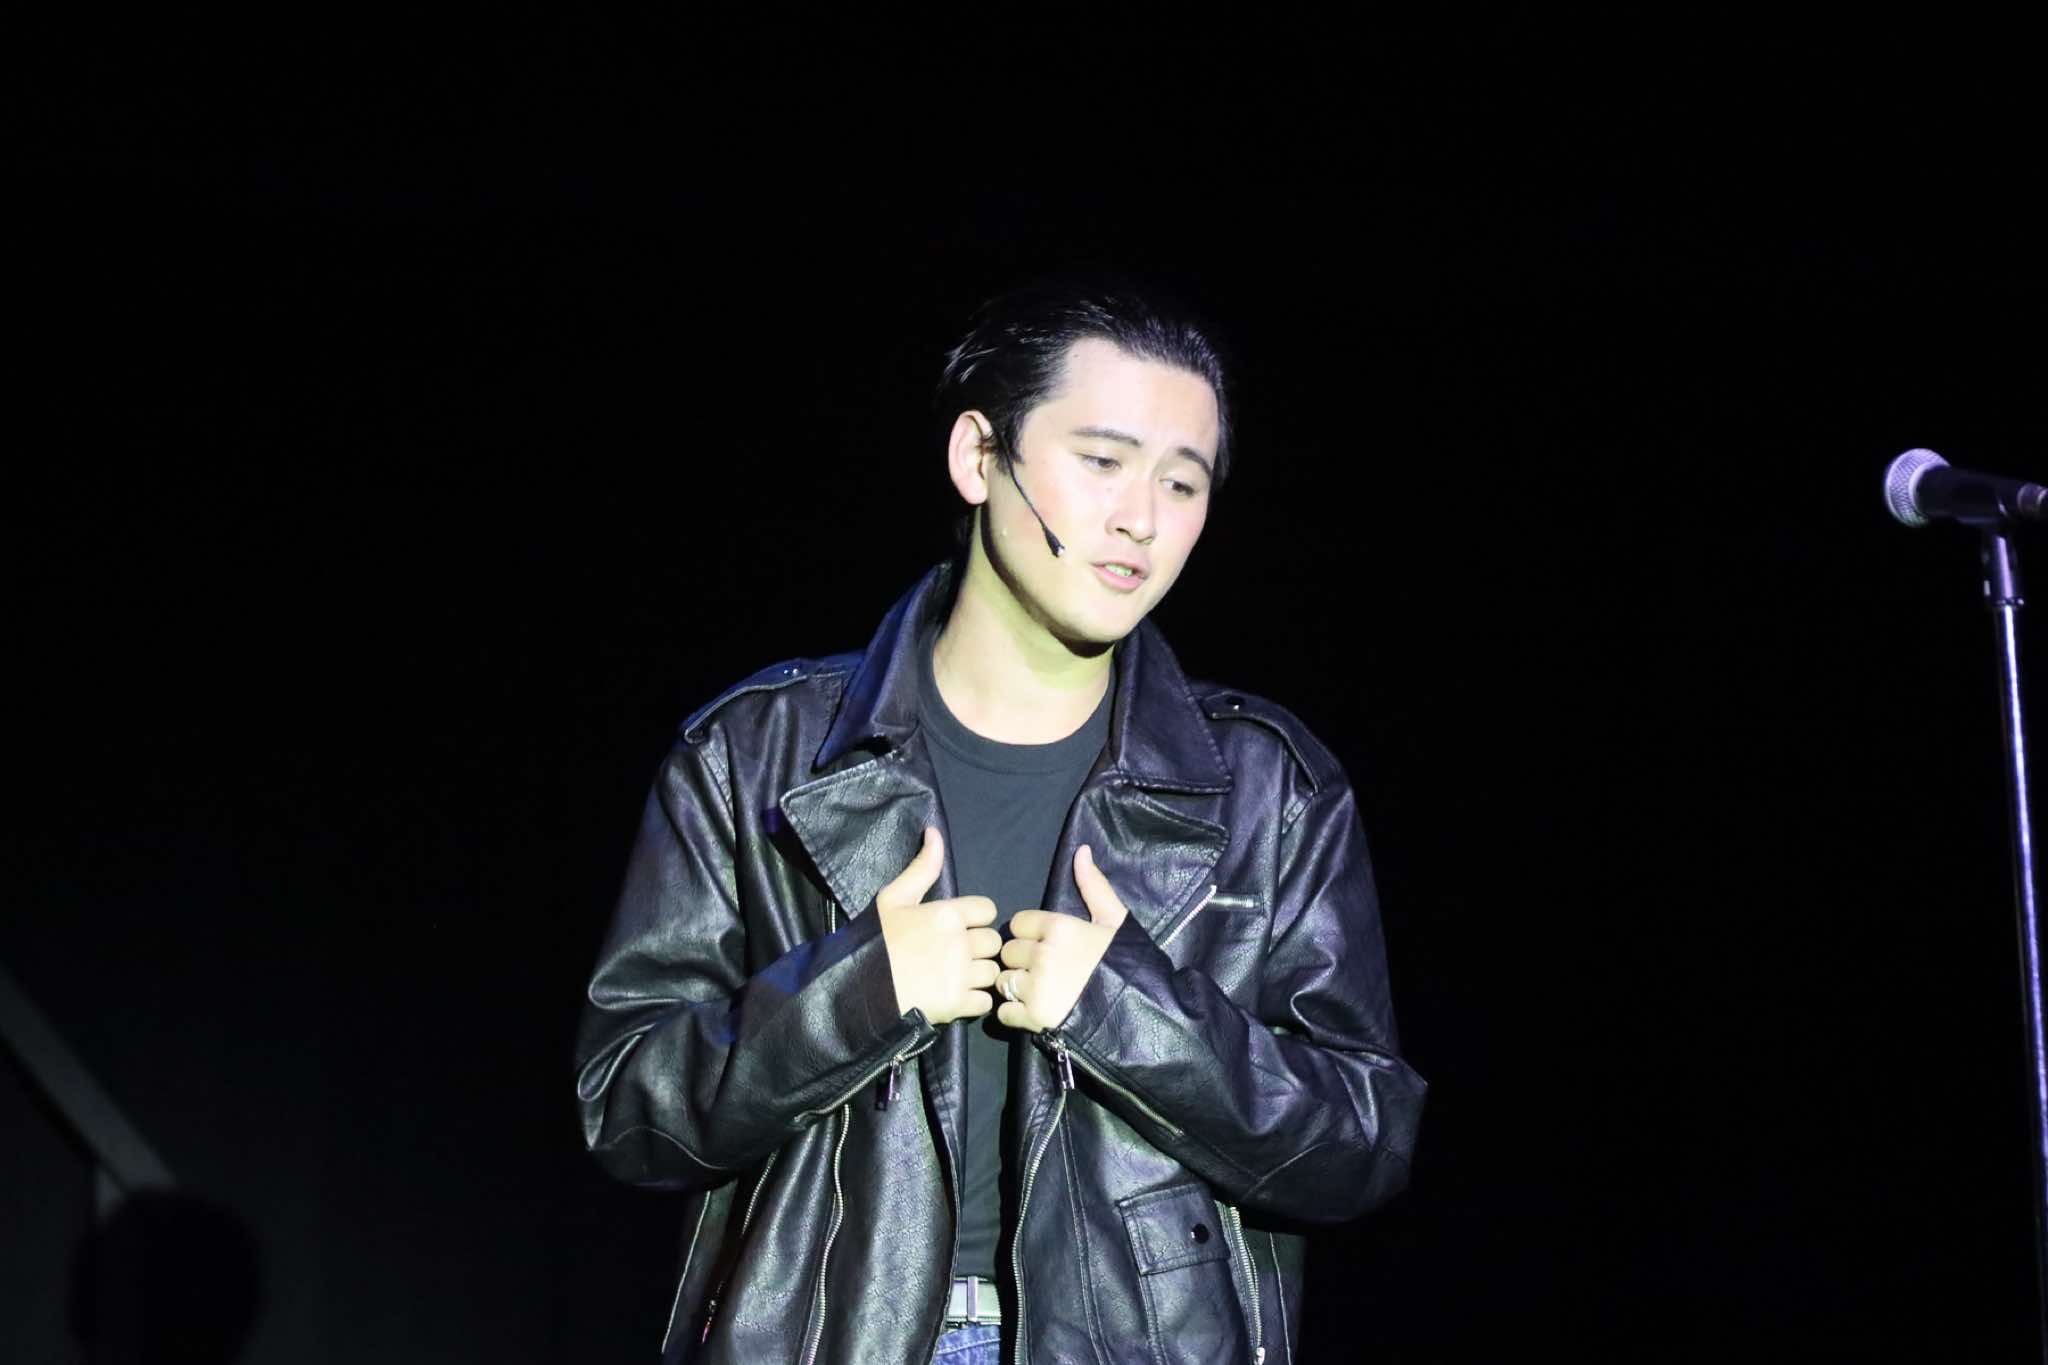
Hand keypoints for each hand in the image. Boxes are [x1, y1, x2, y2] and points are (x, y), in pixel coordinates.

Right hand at [876, 827, 1002, 1023]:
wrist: (858, 988)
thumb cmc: (875, 941)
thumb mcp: (893, 898)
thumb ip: (922, 867)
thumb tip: (935, 831)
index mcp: (947, 913)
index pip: (987, 909)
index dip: (976, 919)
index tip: (959, 928)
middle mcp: (960, 942)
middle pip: (992, 942)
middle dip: (978, 948)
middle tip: (956, 955)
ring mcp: (961, 975)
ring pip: (991, 972)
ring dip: (978, 975)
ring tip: (956, 977)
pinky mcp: (958, 1004)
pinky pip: (985, 1001)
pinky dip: (974, 1001)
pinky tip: (956, 997)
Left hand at [996, 844, 1129, 1032]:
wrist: (1142, 1010)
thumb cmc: (1127, 962)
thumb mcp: (1115, 920)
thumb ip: (1093, 886)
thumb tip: (1081, 851)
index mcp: (1059, 927)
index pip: (1019, 924)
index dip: (1030, 935)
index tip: (1047, 946)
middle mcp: (1043, 954)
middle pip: (1009, 952)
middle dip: (1023, 961)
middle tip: (1045, 972)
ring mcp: (1037, 987)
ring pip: (1004, 981)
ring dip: (1016, 987)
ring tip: (1039, 993)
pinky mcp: (1033, 1018)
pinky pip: (1004, 1012)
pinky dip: (1014, 1014)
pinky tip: (1034, 1013)